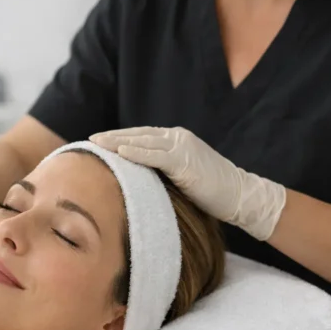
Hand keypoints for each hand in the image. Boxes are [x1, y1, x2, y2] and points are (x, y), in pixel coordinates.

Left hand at [90, 126, 285, 240]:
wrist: (239, 195)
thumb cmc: (210, 191)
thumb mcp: (181, 176)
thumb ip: (161, 171)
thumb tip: (136, 181)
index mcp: (176, 140)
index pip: (141, 136)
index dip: (119, 137)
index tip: (98, 142)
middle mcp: (177, 138)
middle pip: (138, 135)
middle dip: (113, 136)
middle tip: (90, 140)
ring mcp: (182, 147)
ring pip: (143, 141)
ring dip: (118, 142)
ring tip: (97, 144)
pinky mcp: (185, 161)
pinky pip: (156, 155)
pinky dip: (137, 152)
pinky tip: (120, 152)